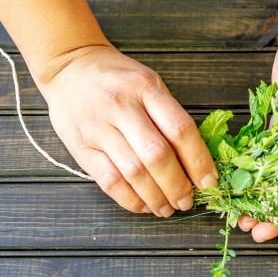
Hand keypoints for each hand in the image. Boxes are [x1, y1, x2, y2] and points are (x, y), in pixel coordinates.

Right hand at [40, 45, 217, 216]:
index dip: (199, 161)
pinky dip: (130, 199)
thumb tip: (196, 162)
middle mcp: (122, 106)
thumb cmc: (117, 78)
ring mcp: (98, 128)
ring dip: (156, 198)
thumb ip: (169, 116)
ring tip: (167, 209)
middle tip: (187, 202)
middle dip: (177, 186)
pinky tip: (143, 205)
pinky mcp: (81, 147)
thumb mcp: (148, 83)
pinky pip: (109, 181)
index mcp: (146, 88)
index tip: (209, 182)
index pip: (180, 130)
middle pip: (157, 156)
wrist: (68, 67)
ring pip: (133, 173)